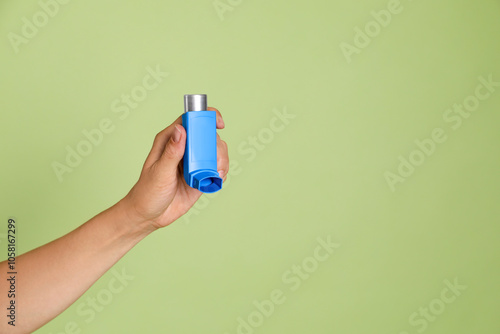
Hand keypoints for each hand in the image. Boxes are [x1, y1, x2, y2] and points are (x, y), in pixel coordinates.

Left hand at [121, 107, 227, 229]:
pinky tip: (217, 179)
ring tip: (217, 173)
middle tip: (216, 161)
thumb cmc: (148, 192)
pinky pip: (217, 168)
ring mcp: (193, 162)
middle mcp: (183, 148)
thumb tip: (182, 130)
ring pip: (215, 151)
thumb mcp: (159, 172)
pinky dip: (222, 172)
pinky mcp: (201, 175)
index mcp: (170, 140)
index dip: (207, 117)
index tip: (220, 124)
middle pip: (208, 135)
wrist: (150, 216)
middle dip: (217, 145)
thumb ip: (171, 152)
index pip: (190, 120)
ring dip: (222, 160)